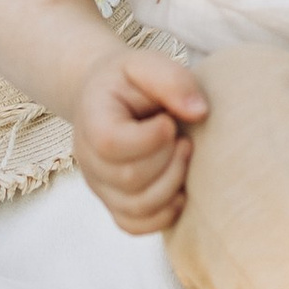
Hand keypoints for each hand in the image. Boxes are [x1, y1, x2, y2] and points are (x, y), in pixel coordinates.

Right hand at [71, 46, 207, 235]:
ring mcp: (100, 186)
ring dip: (172, 184)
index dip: (150, 138)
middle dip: (169, 160)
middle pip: (128, 178)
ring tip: (182, 156)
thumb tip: (200, 112)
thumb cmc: (131, 81)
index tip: (169, 121)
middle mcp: (89, 158)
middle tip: (184, 138)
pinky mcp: (115, 203)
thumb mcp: (146, 63)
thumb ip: (172, 79)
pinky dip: (164, 214)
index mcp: (92, 119)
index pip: (111, 143)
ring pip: (135, 207)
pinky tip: (180, 188)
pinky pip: (135, 225)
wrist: (109, 97)